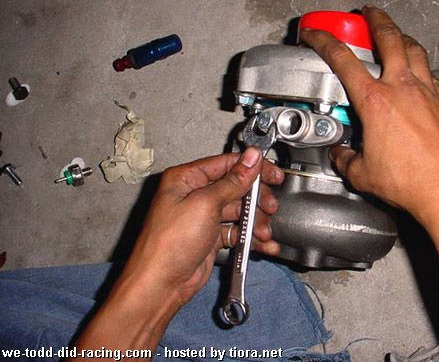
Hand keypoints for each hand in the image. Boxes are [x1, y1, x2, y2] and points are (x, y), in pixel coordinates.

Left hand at [70, 149, 283, 357]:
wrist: (161, 285)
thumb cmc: (169, 243)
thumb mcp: (205, 204)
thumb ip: (233, 181)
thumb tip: (252, 158)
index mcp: (186, 178)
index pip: (226, 163)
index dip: (252, 168)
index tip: (273, 174)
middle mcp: (194, 194)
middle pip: (236, 187)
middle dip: (256, 199)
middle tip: (269, 207)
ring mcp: (202, 217)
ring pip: (239, 211)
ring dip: (255, 222)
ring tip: (263, 233)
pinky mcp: (209, 237)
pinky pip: (236, 232)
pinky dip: (251, 238)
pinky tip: (263, 245)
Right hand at [301, 5, 438, 222]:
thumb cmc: (411, 182)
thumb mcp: (364, 174)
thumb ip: (346, 160)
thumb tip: (340, 155)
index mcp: (376, 102)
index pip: (343, 60)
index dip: (324, 42)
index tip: (315, 35)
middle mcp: (403, 89)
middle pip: (389, 38)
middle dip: (376, 19)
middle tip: (369, 13)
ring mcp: (428, 92)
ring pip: (415, 50)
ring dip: (402, 37)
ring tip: (396, 35)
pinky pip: (431, 73)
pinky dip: (420, 65)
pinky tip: (417, 74)